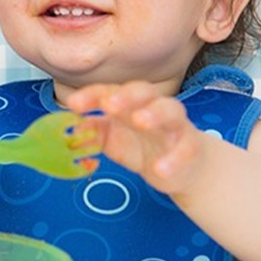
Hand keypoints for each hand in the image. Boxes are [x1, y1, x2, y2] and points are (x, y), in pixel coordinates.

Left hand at [67, 82, 204, 194]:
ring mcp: (174, 125)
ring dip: (155, 113)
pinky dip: (173, 158)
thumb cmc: (143, 146)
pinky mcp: (190, 146)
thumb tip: (70, 131)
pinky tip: (160, 168)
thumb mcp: (112, 140)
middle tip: (108, 104)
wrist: (180, 167)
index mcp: (130, 103)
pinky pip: (185, 148)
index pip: (110, 91)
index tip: (74, 105)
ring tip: (140, 121)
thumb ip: (93, 132)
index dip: (91, 95)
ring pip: (170, 110)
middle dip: (126, 96)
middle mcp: (153, 107)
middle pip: (143, 91)